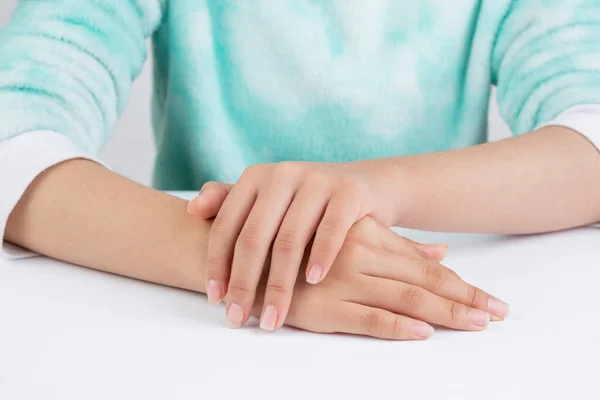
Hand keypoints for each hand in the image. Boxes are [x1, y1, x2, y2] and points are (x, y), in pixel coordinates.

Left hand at [188, 161, 430, 329]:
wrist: (364, 184)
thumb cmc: (306, 200)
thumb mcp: (267, 198)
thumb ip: (228, 202)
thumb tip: (191, 210)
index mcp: (255, 178)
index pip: (226, 225)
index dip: (217, 265)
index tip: (215, 300)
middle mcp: (282, 175)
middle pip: (254, 237)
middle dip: (243, 284)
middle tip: (238, 319)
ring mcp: (316, 181)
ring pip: (289, 240)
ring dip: (279, 285)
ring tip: (273, 318)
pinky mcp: (349, 192)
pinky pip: (331, 230)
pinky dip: (320, 258)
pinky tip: (313, 283)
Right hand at [241, 217, 508, 338]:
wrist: (240, 250)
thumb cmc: (297, 243)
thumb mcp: (348, 235)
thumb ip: (396, 244)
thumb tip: (441, 251)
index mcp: (367, 235)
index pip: (425, 263)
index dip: (462, 282)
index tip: (492, 299)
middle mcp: (360, 254)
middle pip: (425, 280)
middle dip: (467, 299)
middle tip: (503, 314)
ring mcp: (343, 280)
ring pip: (405, 297)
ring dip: (446, 312)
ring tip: (479, 324)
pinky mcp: (323, 306)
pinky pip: (368, 318)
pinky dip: (398, 326)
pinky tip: (424, 332)